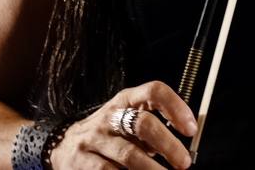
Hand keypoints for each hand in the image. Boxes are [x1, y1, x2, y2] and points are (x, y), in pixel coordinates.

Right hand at [49, 80, 196, 169]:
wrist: (63, 146)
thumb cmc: (108, 136)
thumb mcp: (128, 123)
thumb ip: (152, 131)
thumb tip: (183, 147)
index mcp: (125, 100)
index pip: (154, 91)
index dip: (175, 107)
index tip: (191, 128)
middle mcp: (110, 116)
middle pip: (143, 123)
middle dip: (168, 145)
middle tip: (184, 163)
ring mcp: (94, 138)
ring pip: (129, 153)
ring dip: (152, 169)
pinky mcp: (82, 161)